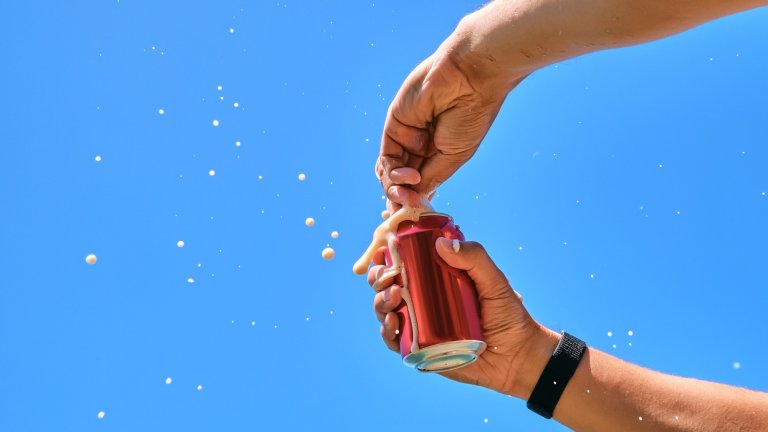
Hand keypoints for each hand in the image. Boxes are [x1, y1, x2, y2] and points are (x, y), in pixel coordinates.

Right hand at [368, 237, 549, 396]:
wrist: (517, 356)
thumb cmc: (508, 315)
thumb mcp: (494, 280)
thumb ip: (474, 258)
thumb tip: (442, 243)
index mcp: (435, 280)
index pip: (404, 263)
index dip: (387, 256)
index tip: (382, 250)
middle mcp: (422, 300)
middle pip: (387, 284)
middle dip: (379, 277)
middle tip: (389, 276)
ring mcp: (419, 324)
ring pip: (385, 310)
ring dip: (380, 301)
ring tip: (392, 297)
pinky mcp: (419, 348)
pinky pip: (394, 340)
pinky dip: (387, 331)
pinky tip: (392, 322)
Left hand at [375, 34, 524, 212]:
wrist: (470, 79)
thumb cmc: (471, 116)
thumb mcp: (454, 157)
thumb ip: (432, 178)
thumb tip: (416, 200)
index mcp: (439, 152)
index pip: (420, 183)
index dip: (415, 200)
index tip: (418, 215)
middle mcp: (421, 145)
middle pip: (401, 181)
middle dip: (402, 198)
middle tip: (410, 207)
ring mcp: (406, 135)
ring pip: (390, 173)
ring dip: (396, 189)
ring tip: (410, 192)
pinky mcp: (394, 125)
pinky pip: (386, 157)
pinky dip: (394, 172)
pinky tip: (410, 174)